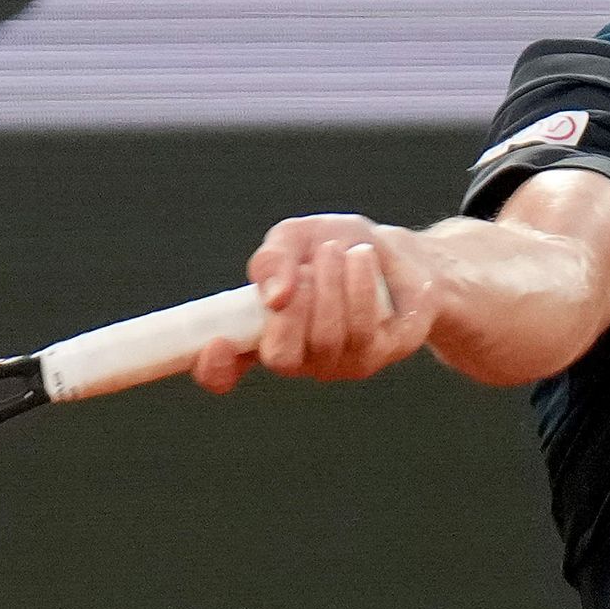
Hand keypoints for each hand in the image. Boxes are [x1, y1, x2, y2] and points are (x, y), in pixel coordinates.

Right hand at [224, 214, 437, 390]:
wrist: (394, 250)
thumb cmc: (336, 247)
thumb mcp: (295, 238)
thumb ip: (272, 259)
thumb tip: (273, 295)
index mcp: (262, 333)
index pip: (225, 371)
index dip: (215, 368)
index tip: (218, 343)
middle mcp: (297, 357)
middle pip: (281, 358)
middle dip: (295, 306)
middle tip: (310, 268)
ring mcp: (336, 363)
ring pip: (325, 339)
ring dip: (331, 285)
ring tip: (338, 253)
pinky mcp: (375, 356)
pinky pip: (361, 332)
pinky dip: (359, 286)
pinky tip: (363, 260)